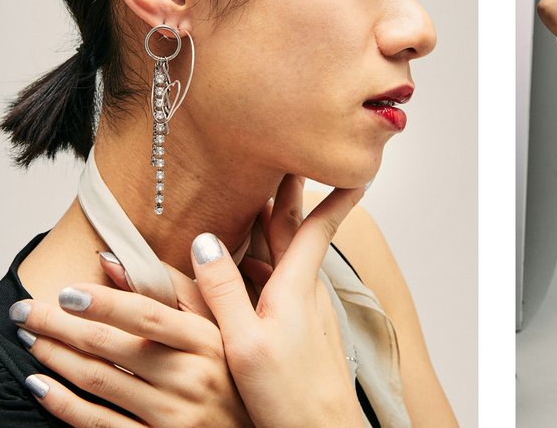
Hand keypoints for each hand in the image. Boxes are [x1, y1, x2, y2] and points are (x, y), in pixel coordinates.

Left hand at [9, 275, 251, 427]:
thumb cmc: (234, 371)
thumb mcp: (222, 325)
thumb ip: (177, 288)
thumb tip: (117, 260)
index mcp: (210, 341)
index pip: (149, 316)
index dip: (106, 303)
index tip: (68, 291)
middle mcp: (191, 378)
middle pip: (113, 348)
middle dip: (62, 327)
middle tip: (28, 310)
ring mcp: (173, 415)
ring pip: (99, 383)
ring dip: (56, 359)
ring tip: (31, 340)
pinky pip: (98, 424)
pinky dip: (63, 404)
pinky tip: (42, 386)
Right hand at [192, 176, 365, 427]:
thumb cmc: (288, 397)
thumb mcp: (243, 344)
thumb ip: (224, 292)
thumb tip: (206, 242)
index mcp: (294, 288)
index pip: (317, 226)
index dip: (334, 193)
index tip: (351, 164)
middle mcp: (305, 293)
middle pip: (298, 232)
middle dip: (292, 195)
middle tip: (289, 160)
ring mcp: (306, 312)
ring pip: (289, 257)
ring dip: (278, 227)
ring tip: (260, 199)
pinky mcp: (301, 331)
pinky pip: (282, 283)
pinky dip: (267, 263)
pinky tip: (250, 266)